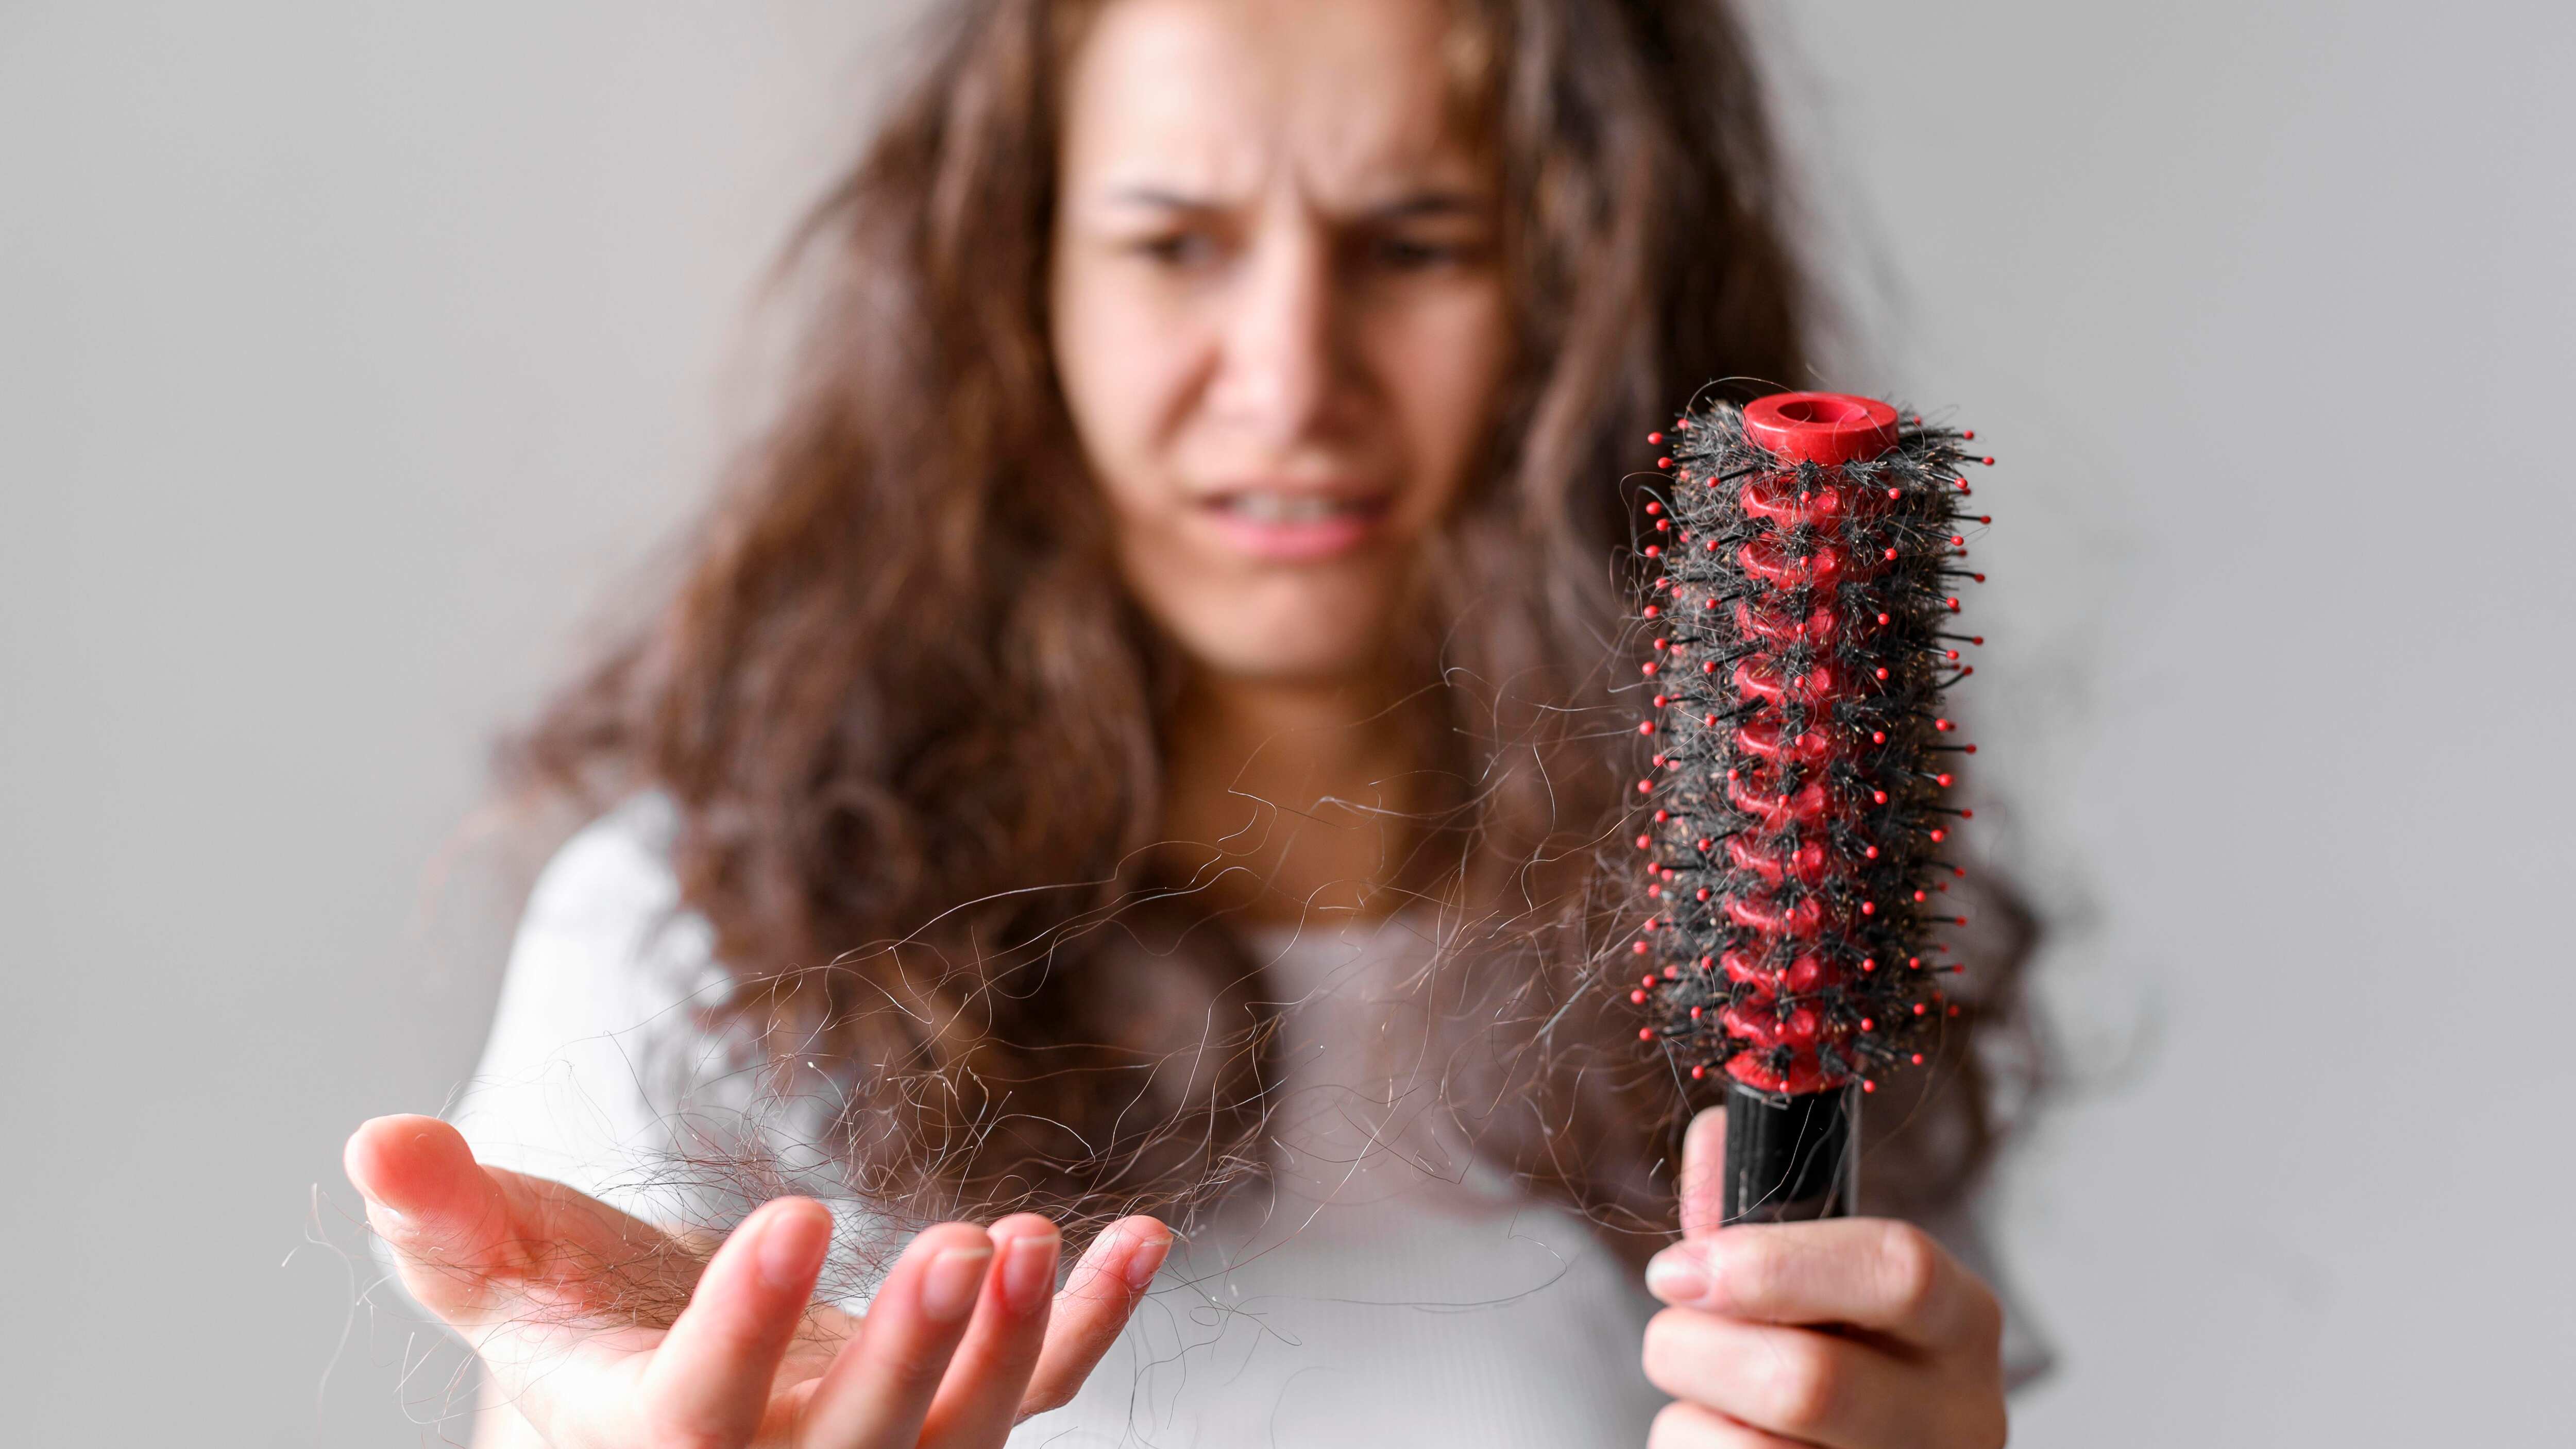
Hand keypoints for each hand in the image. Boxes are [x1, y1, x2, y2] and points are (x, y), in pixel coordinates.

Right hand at [344, 1114, 1168, 1447]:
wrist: (663, 1394)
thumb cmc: (571, 1322)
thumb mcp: (497, 1273)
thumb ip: (443, 1222)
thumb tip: (376, 1137)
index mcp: (645, 1442)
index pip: (693, 1417)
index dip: (746, 1328)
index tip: (796, 1212)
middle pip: (853, 1446)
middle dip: (909, 1354)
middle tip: (963, 1246)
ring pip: (959, 1437)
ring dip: (1013, 1347)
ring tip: (1039, 1239)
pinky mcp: (948, 1419)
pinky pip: (1040, 1393)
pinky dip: (1092, 1325)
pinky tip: (1141, 1238)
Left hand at [1639, 1109, 2005, 1448]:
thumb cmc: (1834, 1361)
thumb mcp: (1818, 1283)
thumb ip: (1759, 1212)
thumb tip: (1712, 1131)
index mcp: (1959, 1323)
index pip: (1899, 1270)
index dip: (1772, 1264)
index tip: (1679, 1267)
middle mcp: (1958, 1417)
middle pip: (1807, 1382)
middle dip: (1696, 1350)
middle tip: (1669, 1338)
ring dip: (1689, 1415)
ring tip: (1708, 1403)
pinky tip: (1724, 1444)